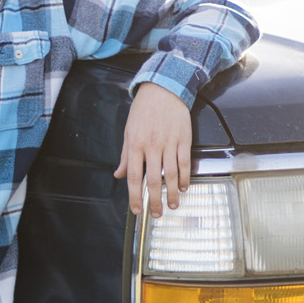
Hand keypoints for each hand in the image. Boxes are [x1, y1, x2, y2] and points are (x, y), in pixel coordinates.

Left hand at [114, 81, 191, 217]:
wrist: (164, 89)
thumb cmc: (144, 110)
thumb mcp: (128, 131)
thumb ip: (125, 156)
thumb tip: (119, 174)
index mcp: (136, 145)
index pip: (134, 177)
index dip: (135, 196)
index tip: (136, 209)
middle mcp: (152, 146)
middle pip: (153, 180)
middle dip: (154, 201)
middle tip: (156, 214)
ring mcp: (169, 143)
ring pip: (171, 174)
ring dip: (171, 193)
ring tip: (172, 205)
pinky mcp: (184, 139)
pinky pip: (184, 163)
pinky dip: (184, 178)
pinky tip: (182, 187)